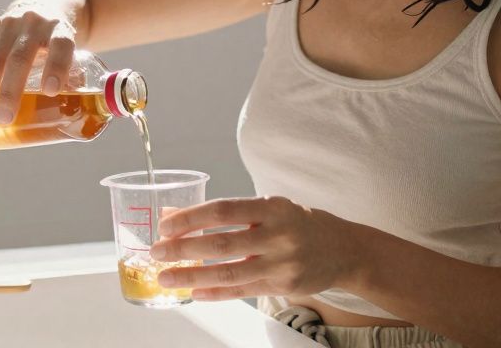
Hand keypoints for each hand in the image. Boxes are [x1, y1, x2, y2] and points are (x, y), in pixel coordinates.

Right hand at [0, 8, 75, 125]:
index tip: (51, 92)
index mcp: (60, 29)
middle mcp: (34, 22)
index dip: (56, 66)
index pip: (60, 45)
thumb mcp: (75, 52)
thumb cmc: (61, 42)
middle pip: (20, 57)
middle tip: (5, 119)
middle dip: (10, 91)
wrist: (46, 4)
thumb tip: (68, 116)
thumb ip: (74, 78)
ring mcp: (9, 23)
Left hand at [147, 196, 357, 301]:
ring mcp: (282, 263)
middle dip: (184, 249)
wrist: (343, 249)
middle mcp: (278, 235)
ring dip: (192, 276)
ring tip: (167, 278)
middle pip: (222, 243)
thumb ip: (226, 213)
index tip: (165, 226)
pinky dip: (215, 292)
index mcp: (273, 207)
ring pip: (228, 272)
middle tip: (157, 253)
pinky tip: (194, 293)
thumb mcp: (268, 207)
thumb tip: (176, 215)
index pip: (223, 210)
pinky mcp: (282, 286)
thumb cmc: (298, 222)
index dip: (191, 218)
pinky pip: (242, 291)